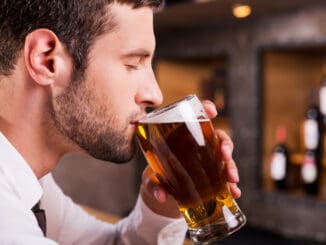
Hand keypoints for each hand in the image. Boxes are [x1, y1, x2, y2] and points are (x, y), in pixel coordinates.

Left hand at [140, 100, 240, 217]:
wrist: (163, 193)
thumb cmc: (155, 177)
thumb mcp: (151, 179)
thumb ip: (154, 185)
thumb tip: (161, 196)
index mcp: (182, 136)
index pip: (196, 117)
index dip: (206, 109)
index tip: (212, 111)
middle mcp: (198, 145)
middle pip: (217, 137)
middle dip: (225, 145)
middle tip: (225, 155)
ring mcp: (207, 160)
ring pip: (225, 158)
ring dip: (231, 166)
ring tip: (232, 180)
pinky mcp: (212, 176)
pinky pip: (225, 178)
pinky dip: (231, 185)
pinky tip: (235, 192)